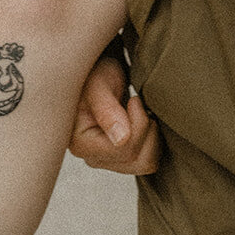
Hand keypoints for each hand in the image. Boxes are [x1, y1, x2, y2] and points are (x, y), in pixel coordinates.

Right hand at [68, 53, 161, 174]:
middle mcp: (92, 157)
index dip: (139, 124)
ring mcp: (107, 161)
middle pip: (137, 160)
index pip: (125, 149)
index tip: (134, 100)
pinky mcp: (120, 159)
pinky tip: (143, 122)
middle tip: (138, 105)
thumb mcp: (99, 84)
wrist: (98, 70)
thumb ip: (107, 110)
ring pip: (145, 164)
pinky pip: (148, 161)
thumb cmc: (95, 72)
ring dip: (152, 136)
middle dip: (147, 130)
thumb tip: (121, 140)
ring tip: (141, 113)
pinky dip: (153, 140)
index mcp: (81, 143)